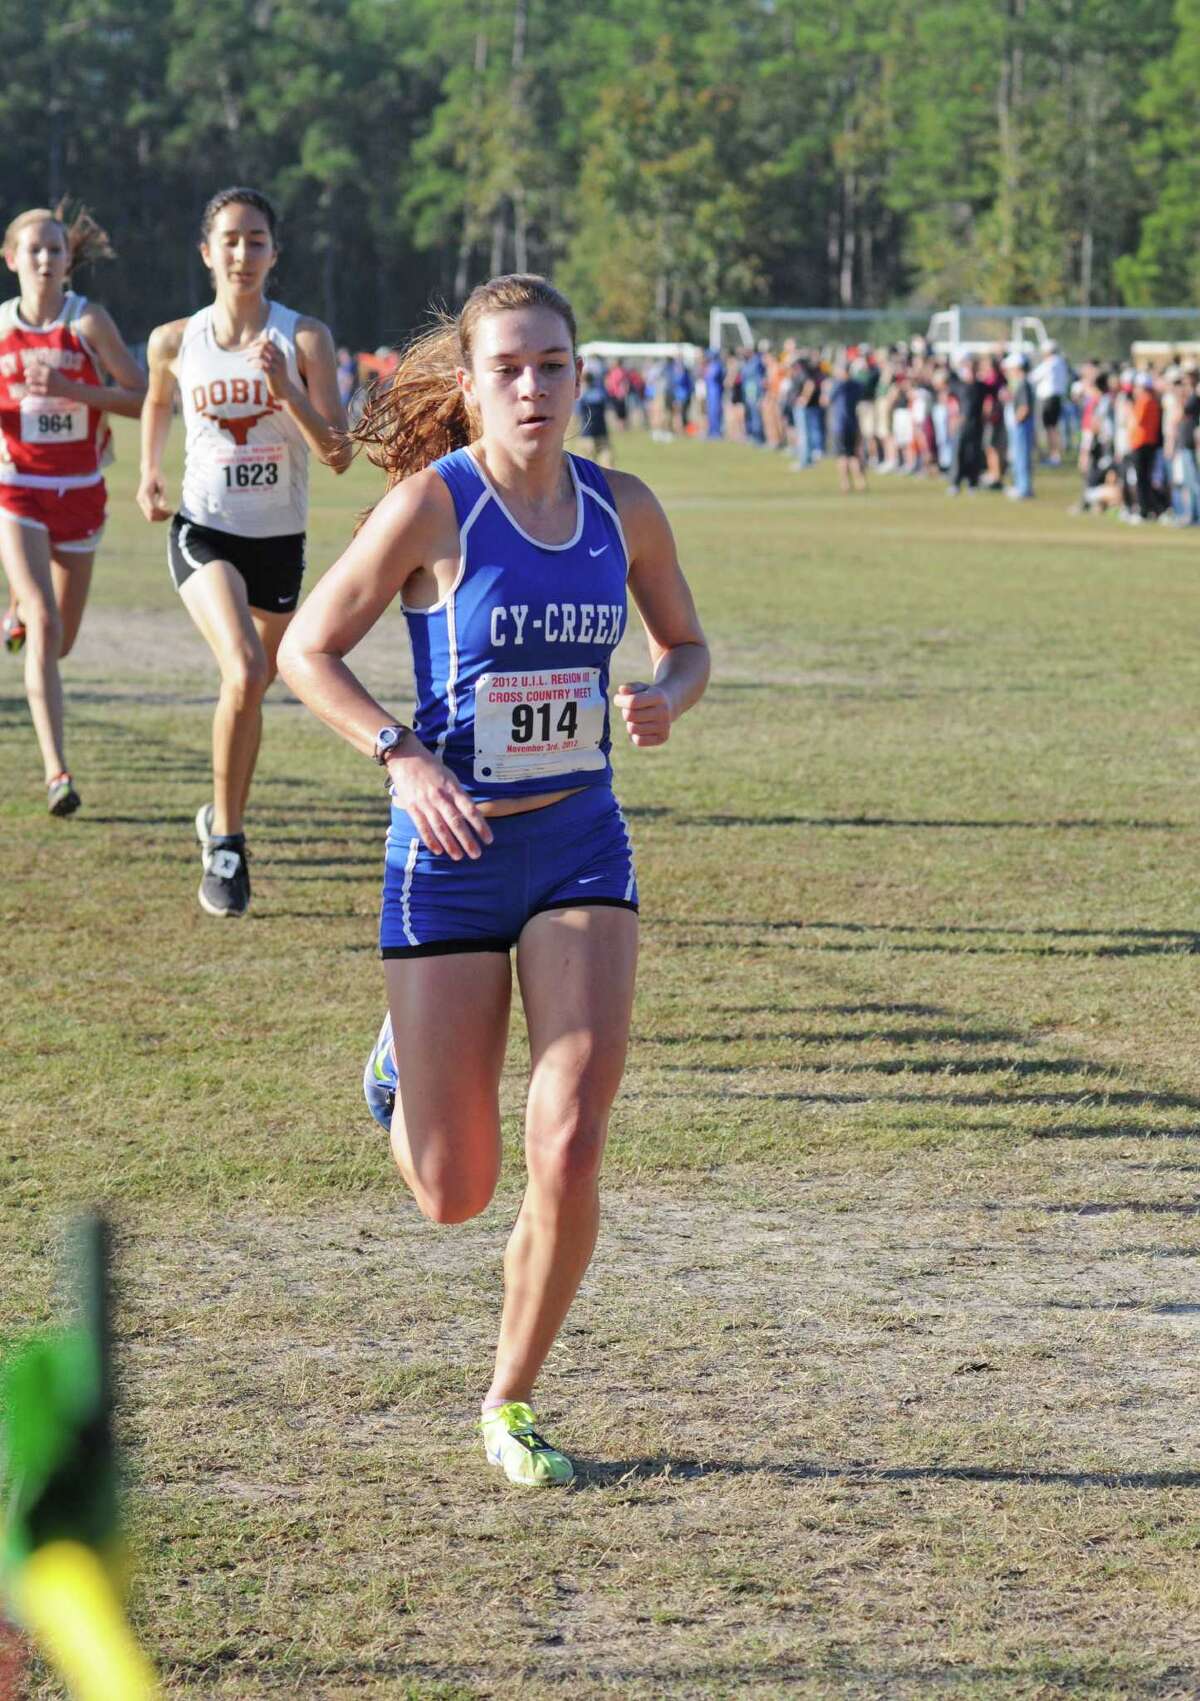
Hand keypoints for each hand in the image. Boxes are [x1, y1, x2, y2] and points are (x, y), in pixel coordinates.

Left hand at [22, 362, 72, 399]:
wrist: (68, 389)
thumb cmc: (58, 378)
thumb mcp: (52, 369)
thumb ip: (43, 364)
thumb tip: (34, 358)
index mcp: (48, 369)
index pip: (33, 366)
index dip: (29, 368)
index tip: (28, 370)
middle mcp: (46, 376)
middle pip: (30, 373)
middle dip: (27, 373)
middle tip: (26, 374)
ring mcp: (46, 385)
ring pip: (30, 381)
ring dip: (28, 381)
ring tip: (29, 381)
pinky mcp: (45, 392)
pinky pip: (33, 390)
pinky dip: (31, 388)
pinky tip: (32, 388)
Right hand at [136, 470, 170, 522]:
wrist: (149, 472)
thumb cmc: (157, 477)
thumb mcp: (162, 485)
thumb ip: (163, 496)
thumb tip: (164, 507)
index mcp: (145, 494)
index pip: (153, 509)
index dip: (162, 513)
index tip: (172, 510)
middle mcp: (141, 499)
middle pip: (151, 515)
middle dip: (161, 517)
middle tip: (172, 513)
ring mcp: (141, 502)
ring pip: (149, 517)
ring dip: (160, 518)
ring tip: (169, 513)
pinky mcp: (142, 503)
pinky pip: (149, 513)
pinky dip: (157, 515)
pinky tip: (165, 511)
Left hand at [245, 336, 294, 403]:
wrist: (286, 391)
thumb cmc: (278, 377)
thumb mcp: (277, 364)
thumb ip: (270, 355)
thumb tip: (258, 346)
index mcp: (281, 354)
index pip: (268, 341)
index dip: (258, 342)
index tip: (251, 346)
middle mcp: (280, 358)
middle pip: (263, 346)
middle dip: (253, 349)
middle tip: (247, 354)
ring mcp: (277, 366)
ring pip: (261, 354)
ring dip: (251, 356)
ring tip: (247, 360)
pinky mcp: (273, 374)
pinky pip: (261, 365)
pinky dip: (253, 364)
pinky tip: (250, 366)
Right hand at [385, 740, 493, 858]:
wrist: (406, 757)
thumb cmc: (432, 767)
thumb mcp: (450, 776)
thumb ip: (459, 795)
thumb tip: (472, 814)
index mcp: (452, 788)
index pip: (470, 810)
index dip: (481, 826)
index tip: (489, 839)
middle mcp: (440, 797)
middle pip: (456, 822)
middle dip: (467, 840)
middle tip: (476, 854)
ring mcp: (425, 803)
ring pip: (440, 828)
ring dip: (450, 844)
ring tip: (459, 856)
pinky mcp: (412, 807)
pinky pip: (422, 827)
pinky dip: (431, 840)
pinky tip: (438, 850)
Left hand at [613, 681, 671, 747]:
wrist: (668, 706)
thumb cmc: (648, 695)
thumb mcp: (640, 687)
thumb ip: (629, 687)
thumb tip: (622, 690)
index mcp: (658, 696)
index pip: (633, 702)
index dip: (620, 701)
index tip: (617, 699)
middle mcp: (663, 712)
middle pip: (630, 716)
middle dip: (625, 712)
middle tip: (629, 710)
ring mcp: (664, 726)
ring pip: (632, 729)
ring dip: (630, 724)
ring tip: (637, 719)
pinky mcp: (663, 738)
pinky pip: (639, 741)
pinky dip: (635, 735)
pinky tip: (640, 728)